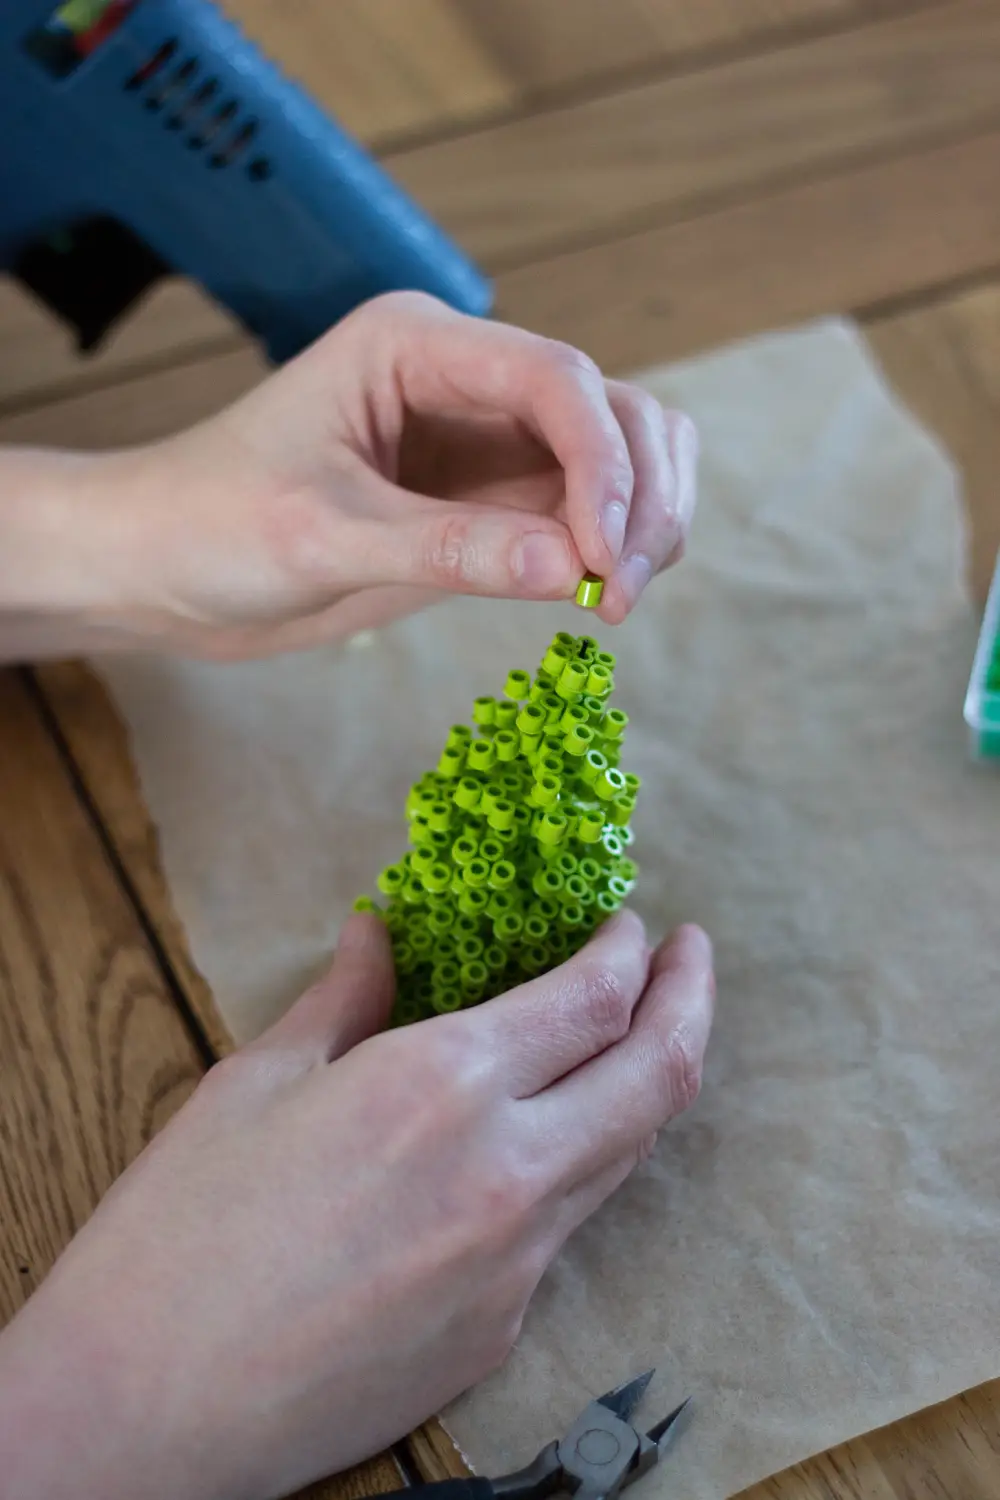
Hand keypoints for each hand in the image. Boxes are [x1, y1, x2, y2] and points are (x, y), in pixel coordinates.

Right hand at [0, 910, 712, 1499]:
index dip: (626, 950)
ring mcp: (516, 1263)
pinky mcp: (502, 1331)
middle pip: (657, 1073)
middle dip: (689, 1000)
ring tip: (633, 1038)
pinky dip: (574, 1166)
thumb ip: (341, 999)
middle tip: (691, 956)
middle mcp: (506, 1171)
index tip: (630, 923)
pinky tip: (535, 1146)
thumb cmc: (176, 1236)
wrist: (144, 1414)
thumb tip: (380, 933)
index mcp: (440, 1085)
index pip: (591, 999)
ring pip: (629, 1153)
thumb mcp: (252, 1084)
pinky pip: (566, 1230)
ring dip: (647, 1082)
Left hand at [81, 292, 696, 657]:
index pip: (556, 379)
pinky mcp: (488, 504)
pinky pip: (583, 513)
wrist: (164, 568)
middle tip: (621, 592)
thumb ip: (447, 548)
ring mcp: (485, 443)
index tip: (606, 558)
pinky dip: (613, 548)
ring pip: (619, 455)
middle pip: (613, 408)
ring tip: (617, 600)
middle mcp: (466, 379)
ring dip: (645, 518)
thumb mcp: (322, 536)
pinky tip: (594, 595)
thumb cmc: (213, 525)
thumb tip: (574, 567)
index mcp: (418, 345)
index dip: (604, 465)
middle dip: (641, 494)